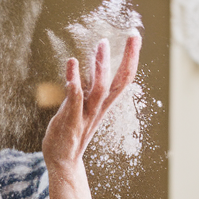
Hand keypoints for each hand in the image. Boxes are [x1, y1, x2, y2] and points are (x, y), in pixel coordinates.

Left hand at [41, 35, 140, 175]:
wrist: (63, 162)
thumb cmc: (71, 132)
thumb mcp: (83, 108)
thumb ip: (87, 90)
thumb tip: (91, 71)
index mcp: (103, 104)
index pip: (123, 80)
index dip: (131, 59)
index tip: (135, 37)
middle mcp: (99, 109)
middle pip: (120, 83)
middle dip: (128, 59)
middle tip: (133, 36)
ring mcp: (86, 116)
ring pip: (100, 90)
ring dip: (101, 67)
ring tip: (102, 44)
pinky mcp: (71, 122)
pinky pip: (75, 101)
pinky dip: (74, 82)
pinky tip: (71, 63)